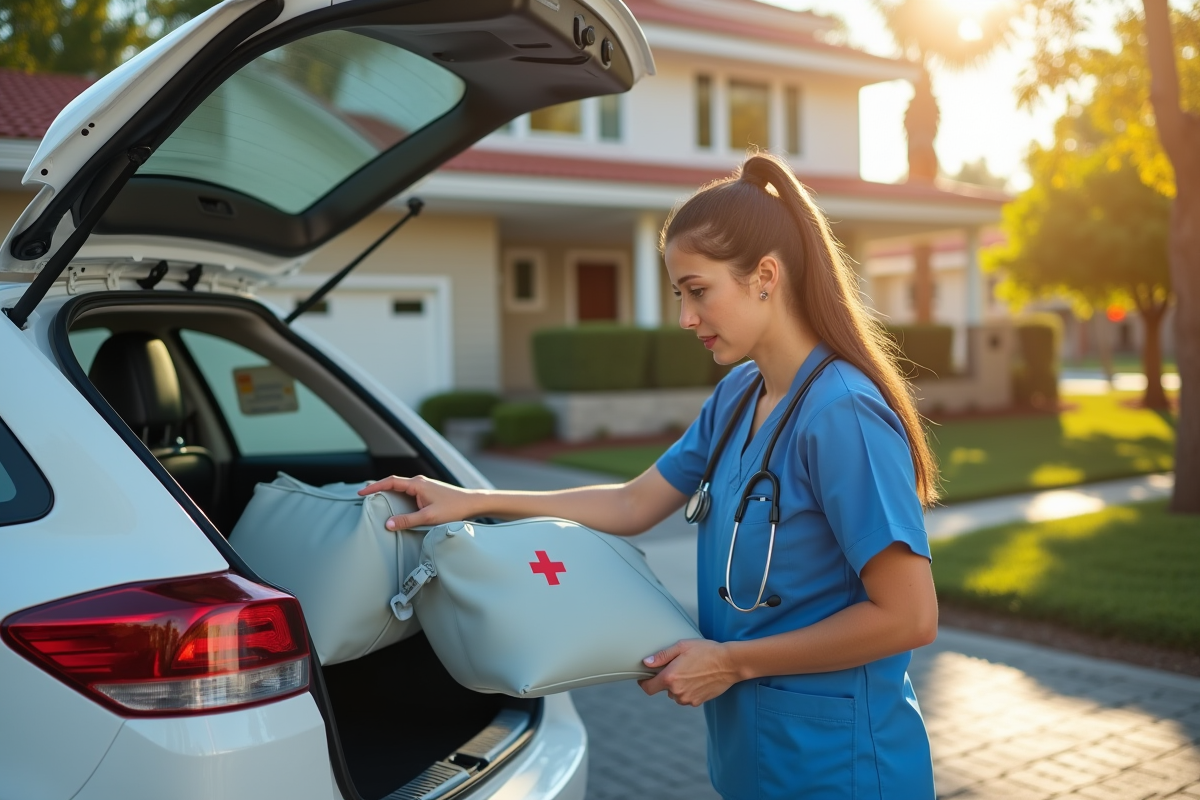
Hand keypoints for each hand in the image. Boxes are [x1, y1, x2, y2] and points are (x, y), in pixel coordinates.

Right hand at [358, 475, 478, 529]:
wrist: (472, 503)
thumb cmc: (453, 508)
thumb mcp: (429, 517)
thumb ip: (407, 520)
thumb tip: (388, 524)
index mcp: (417, 484)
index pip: (390, 482)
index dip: (374, 487)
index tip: (361, 492)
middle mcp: (419, 482)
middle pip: (393, 483)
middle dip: (378, 488)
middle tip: (364, 496)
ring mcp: (424, 486)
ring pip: (400, 488)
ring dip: (388, 493)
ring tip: (376, 500)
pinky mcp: (428, 492)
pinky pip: (408, 493)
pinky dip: (398, 497)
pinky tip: (395, 505)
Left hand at [638, 639, 739, 706]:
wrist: (729, 663)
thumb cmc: (706, 651)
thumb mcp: (682, 646)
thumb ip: (662, 656)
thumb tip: (647, 662)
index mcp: (670, 678)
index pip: (648, 688)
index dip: (644, 683)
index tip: (645, 678)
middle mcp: (677, 692)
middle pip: (663, 689)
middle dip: (667, 680)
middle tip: (677, 667)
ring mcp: (688, 698)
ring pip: (675, 694)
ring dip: (678, 686)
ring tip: (690, 671)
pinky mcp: (698, 702)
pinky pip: (687, 697)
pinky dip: (688, 690)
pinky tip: (697, 678)